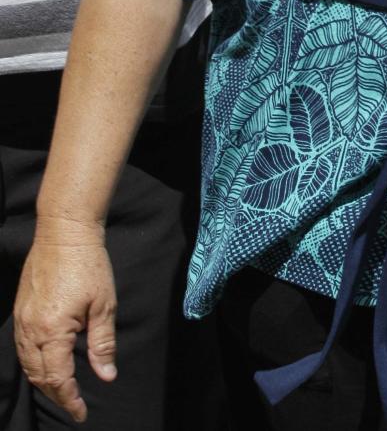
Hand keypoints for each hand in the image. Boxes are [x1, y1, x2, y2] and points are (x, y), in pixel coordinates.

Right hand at [14, 219, 117, 422]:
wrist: (65, 232)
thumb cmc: (89, 265)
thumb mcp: (104, 305)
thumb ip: (102, 344)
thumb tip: (107, 376)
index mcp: (52, 331)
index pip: (58, 378)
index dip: (70, 399)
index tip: (81, 413)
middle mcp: (31, 330)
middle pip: (39, 376)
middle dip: (57, 394)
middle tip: (74, 404)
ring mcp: (22, 320)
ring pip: (27, 364)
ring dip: (43, 381)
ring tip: (63, 390)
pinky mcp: (21, 310)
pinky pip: (22, 347)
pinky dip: (34, 363)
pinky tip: (47, 364)